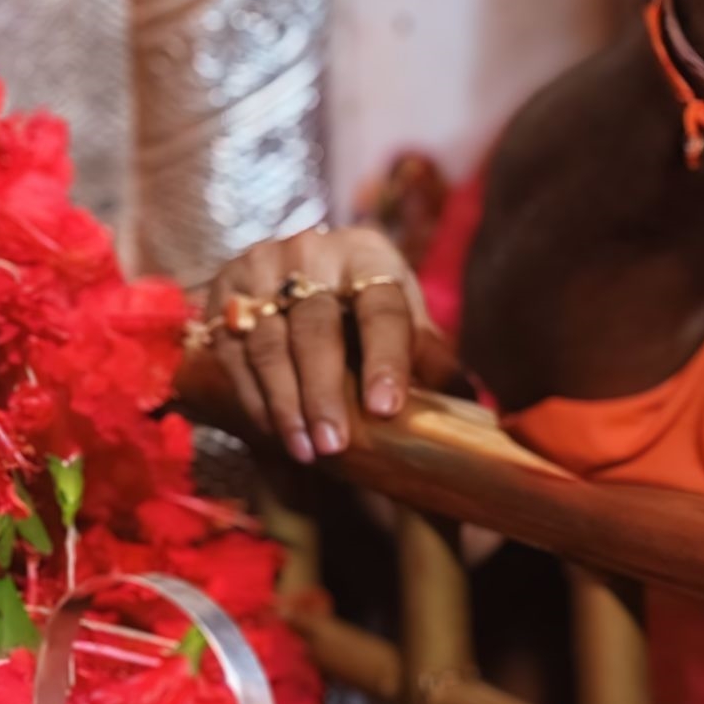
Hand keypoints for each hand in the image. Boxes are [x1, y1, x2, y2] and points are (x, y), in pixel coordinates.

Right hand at [194, 225, 447, 462]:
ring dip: (285, 403)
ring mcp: (259, 270)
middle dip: (324, 391)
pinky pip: (232, 352)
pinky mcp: (224, 295)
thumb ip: (433, 361)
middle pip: (317, 327)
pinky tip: (273, 431)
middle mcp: (310, 252)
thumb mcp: (404, 323)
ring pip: (269, 343)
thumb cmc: (366, 308)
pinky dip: (253, 396)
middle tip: (336, 445)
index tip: (385, 409)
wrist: (299, 274)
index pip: (381, 309)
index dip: (385, 360)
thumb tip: (479, 412)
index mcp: (368, 256)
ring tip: (306, 451)